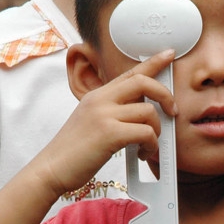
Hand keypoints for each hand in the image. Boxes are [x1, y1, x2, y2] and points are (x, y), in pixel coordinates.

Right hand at [39, 51, 176, 198]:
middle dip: (165, 96)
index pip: (130, 72)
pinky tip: (143, 154)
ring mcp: (104, 115)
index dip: (153, 62)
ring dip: (156, 132)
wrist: (51, 169)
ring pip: (149, 111)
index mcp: (97, 95)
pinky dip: (151, 145)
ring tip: (147, 146)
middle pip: (143, 82)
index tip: (169, 54)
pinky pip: (146, 132)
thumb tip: (142, 113)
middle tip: (171, 112)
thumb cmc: (74, 151)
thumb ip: (112, 112)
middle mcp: (100, 100)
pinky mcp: (109, 133)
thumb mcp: (91, 121)